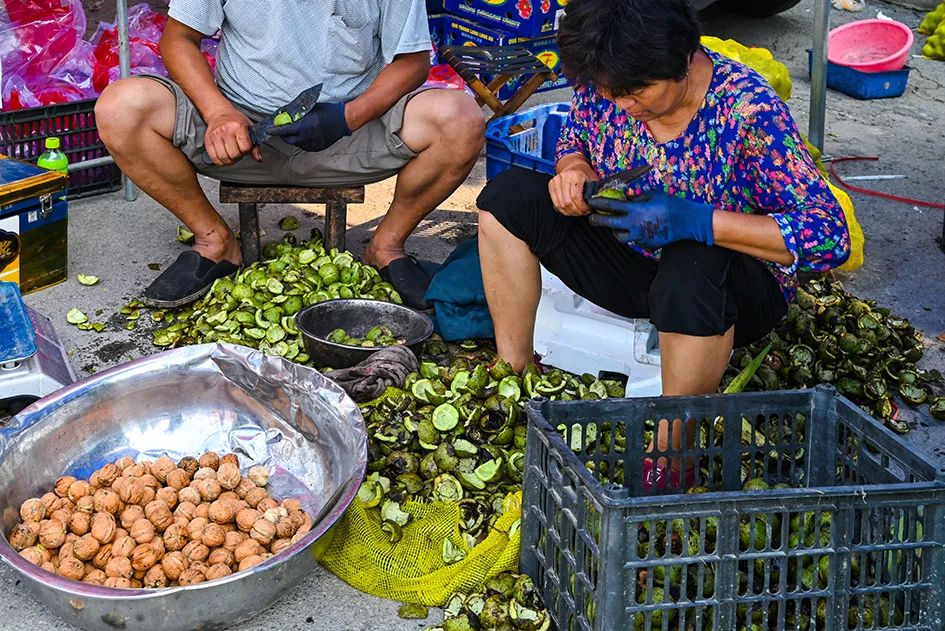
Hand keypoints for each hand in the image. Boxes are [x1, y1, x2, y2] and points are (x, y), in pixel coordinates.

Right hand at [204, 108, 259, 164]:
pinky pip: (214, 157)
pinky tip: (224, 158)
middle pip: (234, 154)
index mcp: (238, 126)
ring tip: (231, 156)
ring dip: (229, 161)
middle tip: (238, 153)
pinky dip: (220, 161)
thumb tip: (258, 158)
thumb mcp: (249, 128)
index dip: (247, 151)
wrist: (219, 113)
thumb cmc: (236, 121)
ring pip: (223, 157)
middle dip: (238, 157)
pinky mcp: (208, 140)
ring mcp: (216, 136)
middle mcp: (226, 130)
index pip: (245, 147)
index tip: (245, 149)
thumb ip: (255, 145)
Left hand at [268, 102, 350, 152]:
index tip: (269, 130)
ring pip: (297, 144)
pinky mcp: (318, 148)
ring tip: (298, 131)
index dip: (276, 130)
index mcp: (306, 125)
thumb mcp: (311, 108)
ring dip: (294, 138)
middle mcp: (308, 136)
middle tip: (283, 130)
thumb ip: (298, 113)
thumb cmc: (328, 111)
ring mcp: (314, 144)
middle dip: (284, 136)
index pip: (286, 130)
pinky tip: (307, 135)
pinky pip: (305, 146)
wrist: (343, 120)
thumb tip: (285, 115)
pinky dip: (303, 141)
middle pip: (289, 140)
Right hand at [549, 164, 597, 215]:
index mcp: (576, 175)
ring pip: (560, 204)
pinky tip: (570, 210)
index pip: (575, 196)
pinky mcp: (551, 185)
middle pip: (567, 202)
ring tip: (577, 212)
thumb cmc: (585, 174)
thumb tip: (596, 204)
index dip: (581, 207)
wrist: (574, 166)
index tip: (587, 210)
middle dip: (576, 211)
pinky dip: (563, 210)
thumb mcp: (593, 180)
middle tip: (583, 212)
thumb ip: (595, 191)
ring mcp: (556, 180)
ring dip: (569, 212)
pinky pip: (555, 203)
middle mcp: (564, 177)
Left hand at [587, 191, 714, 248]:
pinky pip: (636, 241)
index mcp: (635, 209)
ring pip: (620, 237)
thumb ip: (637, 198)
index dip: (598, 204)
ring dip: (617, 232)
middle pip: (609, 224)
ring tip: (618, 227)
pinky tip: (642, 230)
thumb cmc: (671, 205)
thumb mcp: (653, 195)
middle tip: (592, 219)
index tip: (590, 202)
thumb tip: (626, 199)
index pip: (611, 206)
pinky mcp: (646, 245)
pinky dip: (635, 236)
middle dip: (597, 221)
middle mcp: (634, 224)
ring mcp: (640, 236)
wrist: (687, 222)